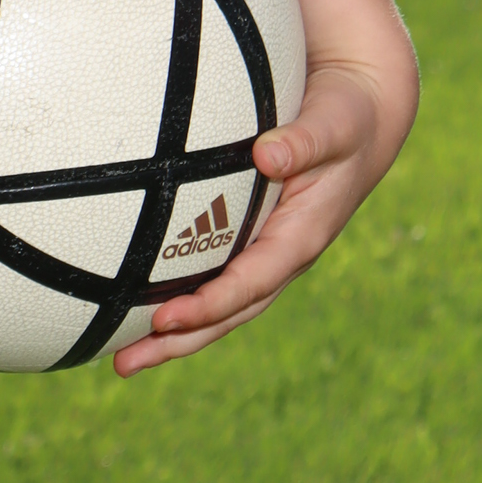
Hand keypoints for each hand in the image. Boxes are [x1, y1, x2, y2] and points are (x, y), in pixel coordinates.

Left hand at [113, 60, 399, 375]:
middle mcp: (281, 256)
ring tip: (121, 358)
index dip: (211, 304)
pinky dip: (177, 297)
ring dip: (173, 333)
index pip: (252, 282)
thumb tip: (268, 155)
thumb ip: (305, 142)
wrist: (360, 120)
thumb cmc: (346, 120)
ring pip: (218, 304)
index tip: (166, 318)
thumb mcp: (335, 127)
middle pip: (228, 311)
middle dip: (180, 339)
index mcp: (301, 237)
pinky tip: (134, 304)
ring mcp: (264, 252)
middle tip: (126, 362)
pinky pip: (211, 276)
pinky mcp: (248, 239)